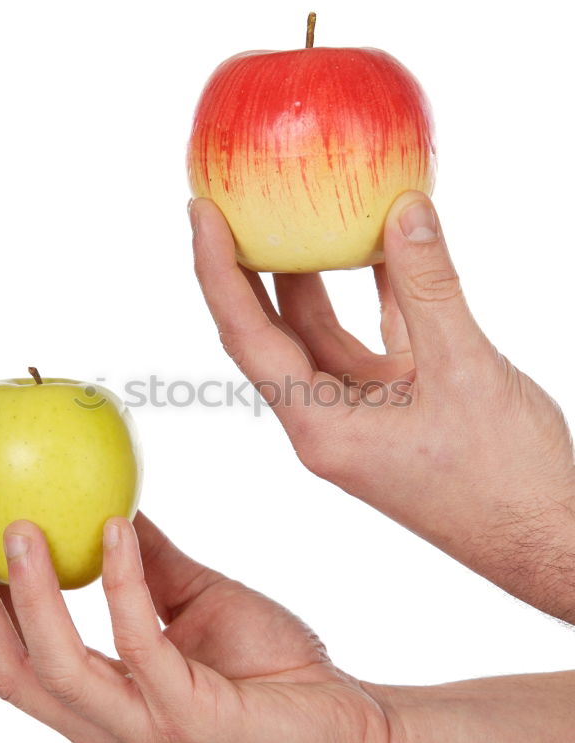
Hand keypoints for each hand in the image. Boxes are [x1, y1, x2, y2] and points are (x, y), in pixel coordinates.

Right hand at [0, 511, 394, 742]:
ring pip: (55, 665)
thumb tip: (111, 506)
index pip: (8, 656)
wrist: (348, 721)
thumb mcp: (198, 601)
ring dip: (29, 591)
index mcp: (99, 701)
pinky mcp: (190, 720)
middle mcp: (105, 726)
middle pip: (6, 668)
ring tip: (19, 524)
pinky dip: (120, 582)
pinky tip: (121, 527)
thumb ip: (149, 567)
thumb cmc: (271, 669)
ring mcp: (144, 730)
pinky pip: (140, 643)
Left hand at [190, 193, 574, 621]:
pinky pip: (370, 340)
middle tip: (228, 202)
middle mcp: (329, 423)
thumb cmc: (507, 481)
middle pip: (269, 333)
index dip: (217, 272)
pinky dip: (374, 295)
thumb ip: (430, 287)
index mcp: (323, 428)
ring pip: (320, 334)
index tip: (201, 211)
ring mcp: (363, 417)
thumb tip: (404, 209)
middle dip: (244, 268)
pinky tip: (381, 250)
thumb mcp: (466, 372)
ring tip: (297, 212)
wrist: (549, 540)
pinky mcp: (399, 410)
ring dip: (311, 276)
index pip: (248, 337)